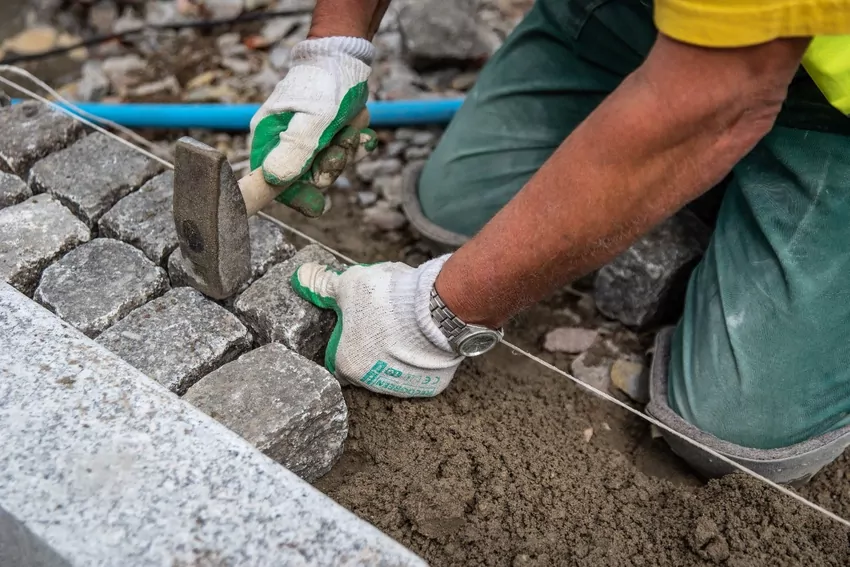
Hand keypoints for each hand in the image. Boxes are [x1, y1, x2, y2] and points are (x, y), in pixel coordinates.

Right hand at [250, 37, 377, 216]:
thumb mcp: (313, 119)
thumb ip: (295, 149)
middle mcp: (285, 143)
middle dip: (331, 166)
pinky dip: (356, 145)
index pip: (273, 184)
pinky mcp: (328, 136)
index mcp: (269, 139)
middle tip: (340, 144)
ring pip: (330, 167)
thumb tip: (272, 179)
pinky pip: (345, 155)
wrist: (345, 57)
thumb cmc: (324, 83)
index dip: (295, 197)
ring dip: (346, 151)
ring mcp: (308, 141)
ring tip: (349, 128)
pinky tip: (362, 133)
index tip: (318, 204)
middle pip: (308, 180)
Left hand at [291, 255, 463, 396]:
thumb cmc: (385, 300)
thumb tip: (300, 278)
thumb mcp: (348, 285)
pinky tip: (423, 335)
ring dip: (396, 351)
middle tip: (382, 316)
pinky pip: (422, 370)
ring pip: (394, 368)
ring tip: (405, 323)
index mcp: (346, 364)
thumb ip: (323, 286)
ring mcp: (404, 387)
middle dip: (372, 342)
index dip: (345, 335)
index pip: (337, 355)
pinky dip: (421, 356)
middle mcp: (372, 383)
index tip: (356, 319)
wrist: (436, 311)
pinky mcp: (430, 385)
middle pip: (366, 362)